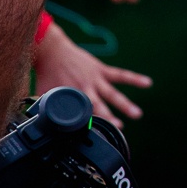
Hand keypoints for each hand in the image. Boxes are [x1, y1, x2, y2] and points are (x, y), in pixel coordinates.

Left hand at [32, 22, 152, 120]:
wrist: (52, 51)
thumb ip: (45, 109)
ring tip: (137, 114)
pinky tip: (147, 83)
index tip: (99, 136)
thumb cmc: (47, 73)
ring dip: (125, 104)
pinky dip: (134, 79)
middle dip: (110, 118)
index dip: (90, 126)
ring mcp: (95, 79)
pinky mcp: (101, 70)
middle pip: (100, 106)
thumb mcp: (44, 94)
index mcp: (72, 96)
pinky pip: (120, 75)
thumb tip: (39, 125)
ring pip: (113, 94)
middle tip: (120, 128)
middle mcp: (86, 88)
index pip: (82, 115)